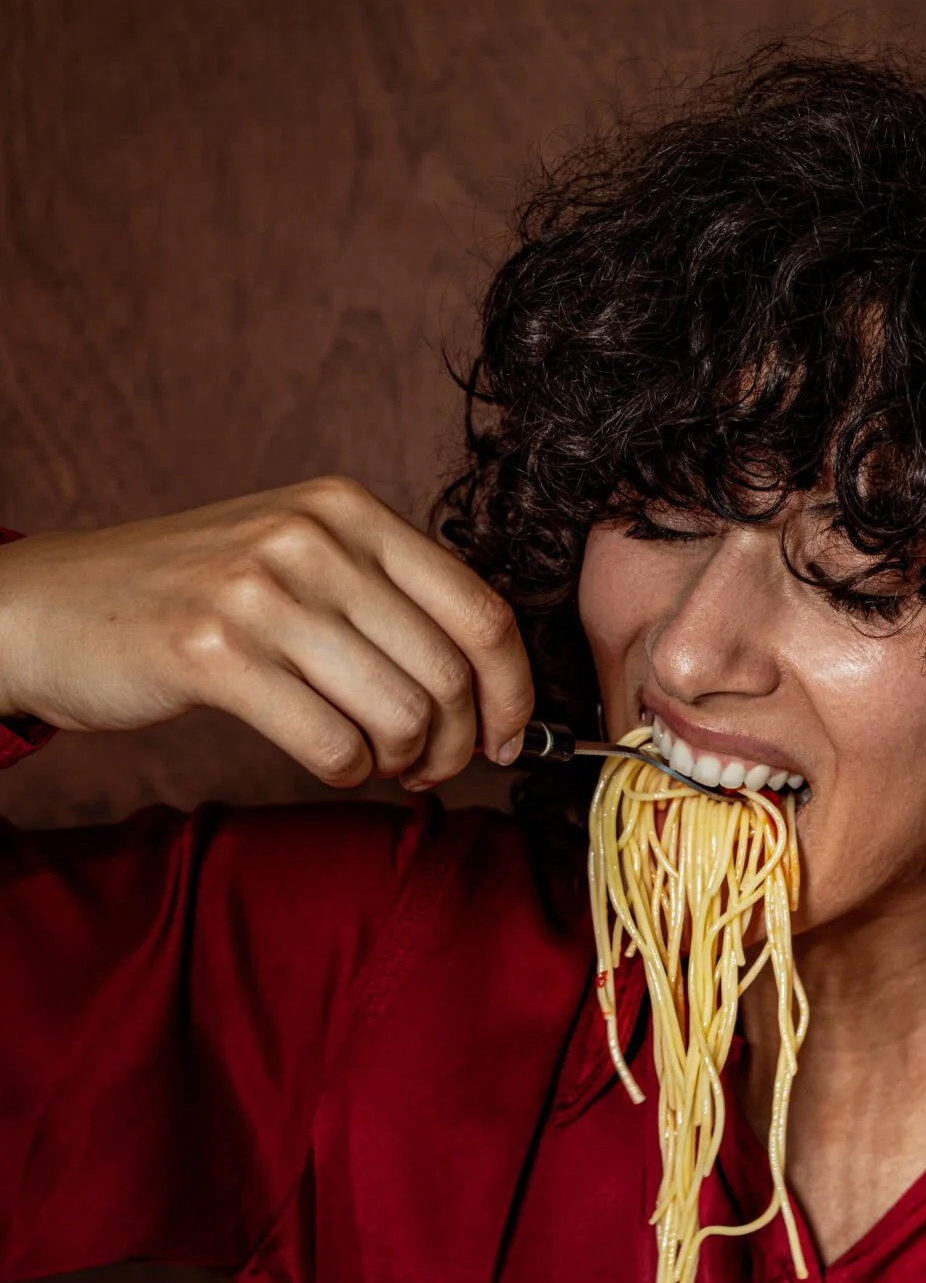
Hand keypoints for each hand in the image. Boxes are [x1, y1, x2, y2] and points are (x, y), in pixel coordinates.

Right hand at [0, 479, 532, 787]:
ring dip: (405, 764)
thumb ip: (391, 602)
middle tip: (434, 769)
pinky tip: (333, 762)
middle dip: (459, 745)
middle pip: (449, 675)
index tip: (513, 739)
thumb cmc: (194, 597)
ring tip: (383, 766)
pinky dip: (349, 772)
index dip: (514, 692)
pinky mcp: (215, 655)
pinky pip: (334, 744)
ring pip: (400, 716)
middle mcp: (312, 539)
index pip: (482, 611)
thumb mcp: (300, 560)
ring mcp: (262, 593)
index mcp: (349, 510)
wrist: (54, 606)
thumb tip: (493, 692)